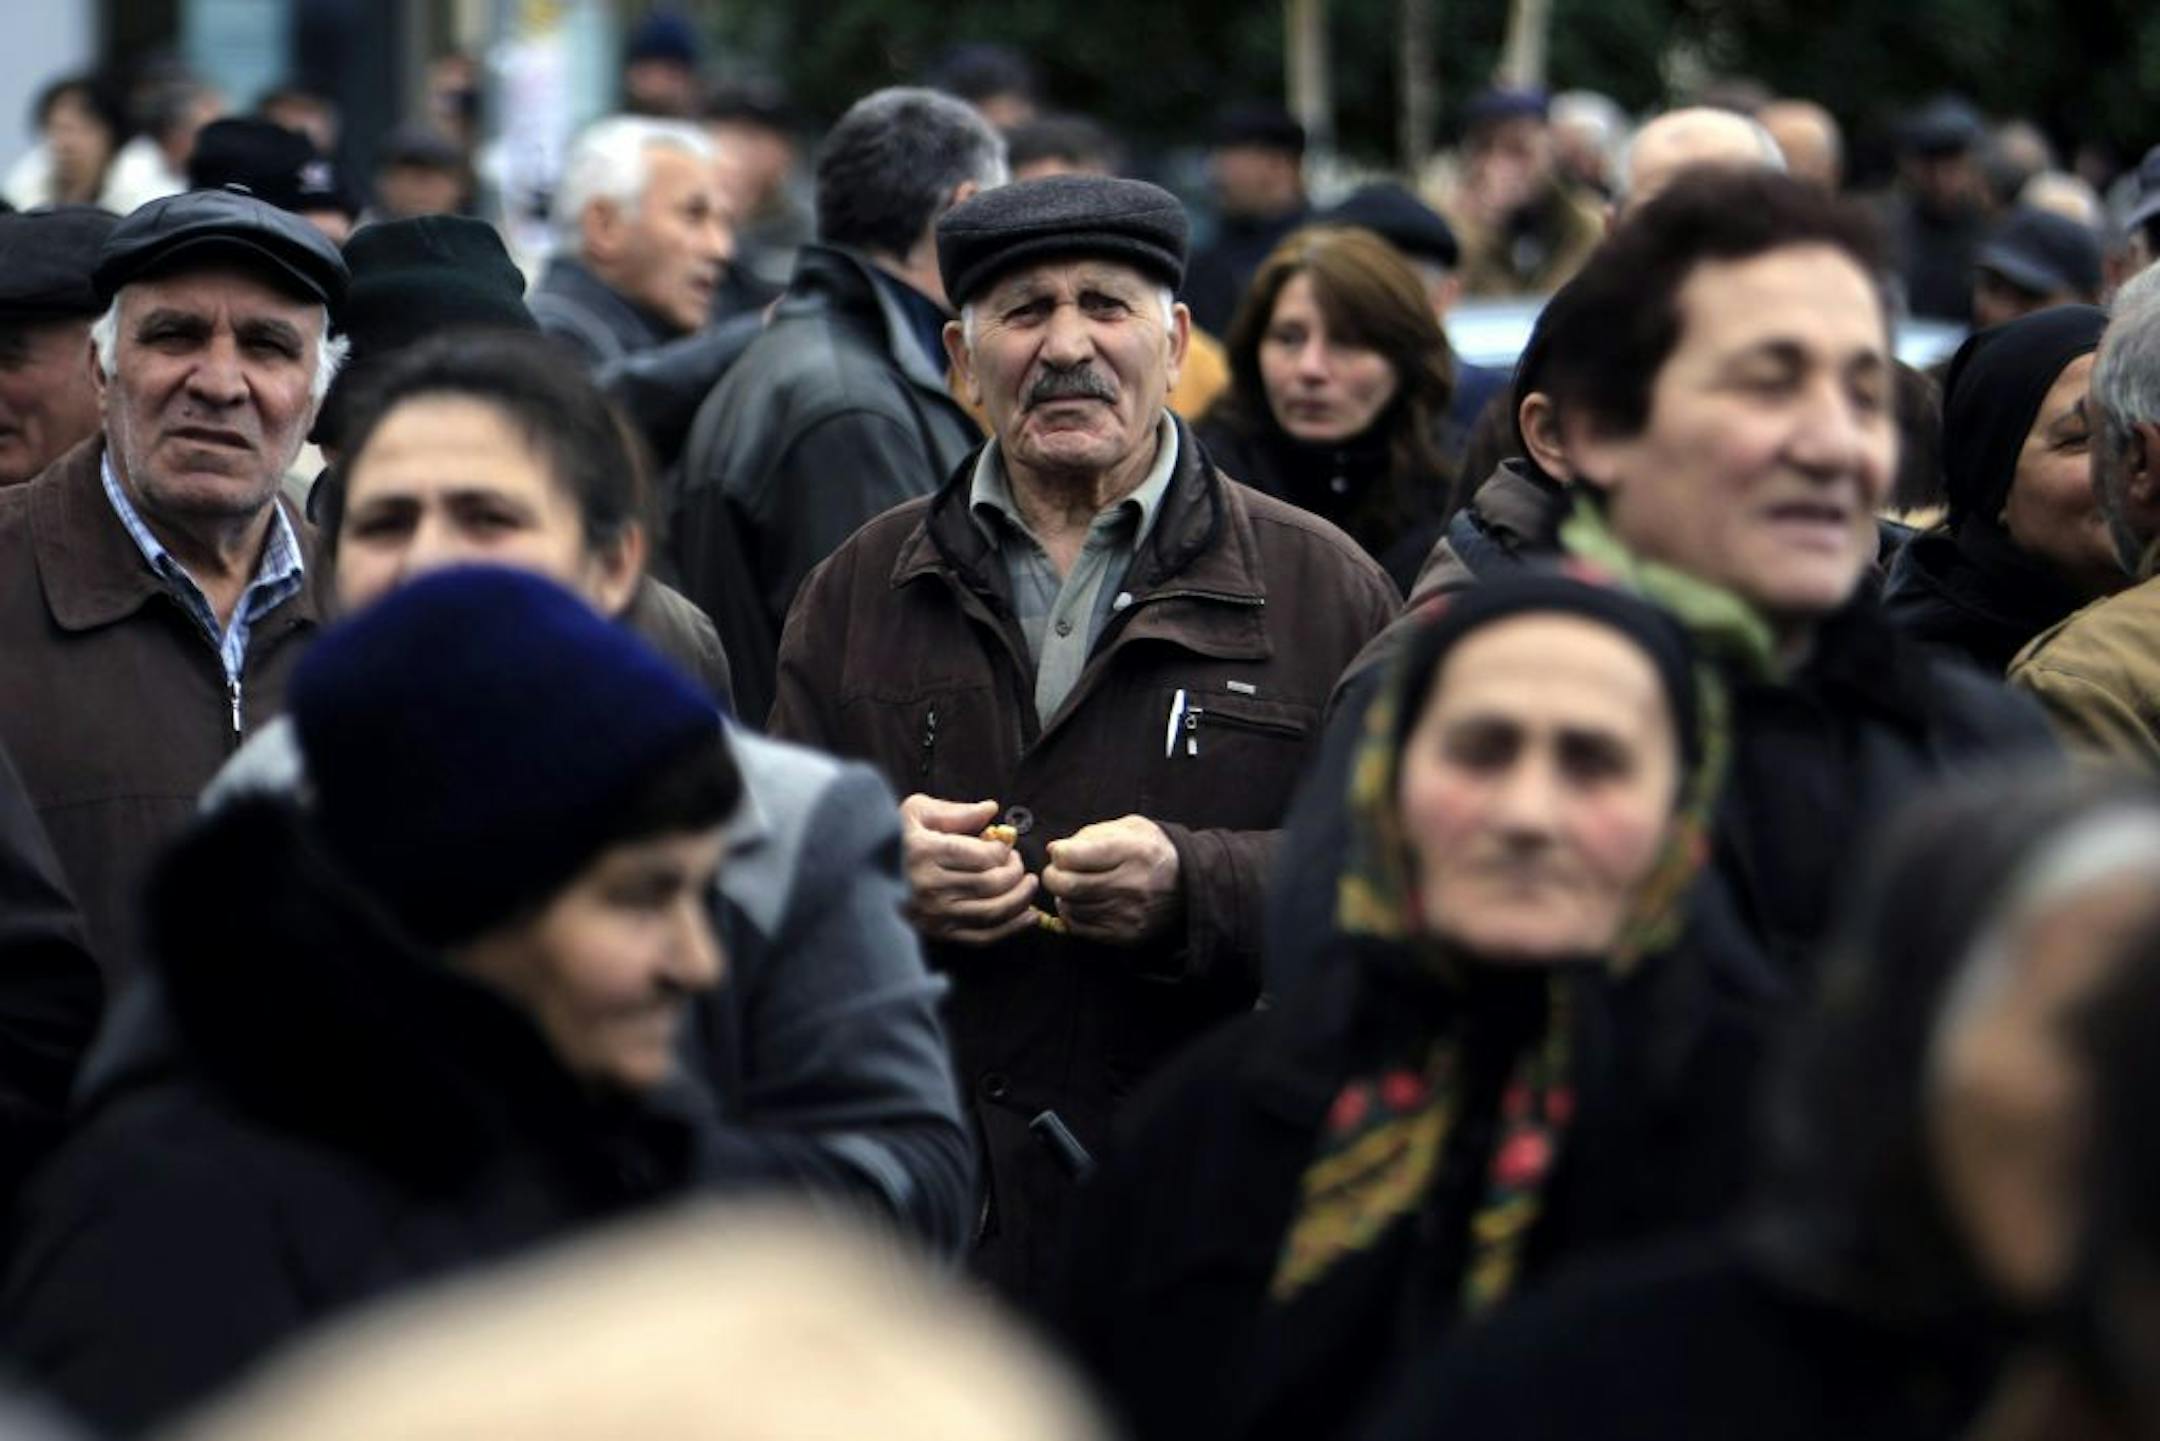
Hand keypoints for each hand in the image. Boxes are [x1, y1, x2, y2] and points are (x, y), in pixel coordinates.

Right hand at [899, 795, 1040, 945]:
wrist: (862, 874)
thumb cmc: (894, 838)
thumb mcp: (917, 812)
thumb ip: (957, 811)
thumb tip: (991, 810)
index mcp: (925, 852)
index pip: (981, 856)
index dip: (1003, 850)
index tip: (1006, 844)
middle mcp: (930, 887)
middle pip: (991, 884)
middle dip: (1015, 872)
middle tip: (1019, 862)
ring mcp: (934, 914)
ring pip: (992, 912)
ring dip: (1020, 899)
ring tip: (1030, 884)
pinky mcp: (939, 933)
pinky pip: (983, 936)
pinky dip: (1011, 928)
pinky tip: (1028, 916)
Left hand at [1042, 815, 1183, 946]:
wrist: (1190, 885)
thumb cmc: (1152, 851)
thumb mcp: (1130, 828)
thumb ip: (1092, 834)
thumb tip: (1056, 850)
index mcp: (1132, 852)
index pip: (1074, 856)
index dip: (1059, 853)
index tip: (1062, 852)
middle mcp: (1131, 885)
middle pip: (1069, 886)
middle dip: (1053, 877)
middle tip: (1056, 872)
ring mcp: (1129, 914)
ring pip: (1073, 909)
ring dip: (1063, 897)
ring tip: (1073, 886)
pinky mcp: (1126, 935)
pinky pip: (1082, 929)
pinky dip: (1073, 915)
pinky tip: (1081, 904)